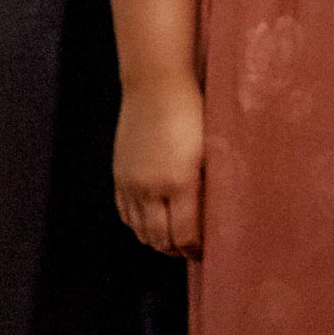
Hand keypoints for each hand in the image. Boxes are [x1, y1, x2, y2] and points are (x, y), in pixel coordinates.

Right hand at [114, 77, 204, 258]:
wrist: (156, 84)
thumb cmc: (192, 111)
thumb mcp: (211, 151)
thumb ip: (209, 187)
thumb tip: (215, 217)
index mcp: (179, 182)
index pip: (185, 235)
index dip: (196, 249)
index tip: (207, 250)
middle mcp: (150, 188)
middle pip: (160, 240)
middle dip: (177, 250)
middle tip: (192, 250)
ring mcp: (131, 183)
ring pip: (140, 231)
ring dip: (157, 240)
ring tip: (174, 238)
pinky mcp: (118, 176)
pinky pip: (125, 214)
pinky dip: (138, 225)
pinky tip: (152, 220)